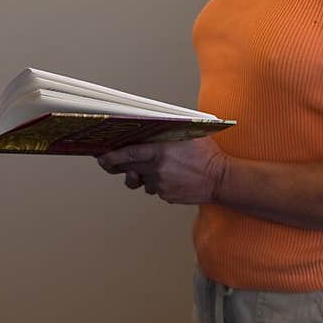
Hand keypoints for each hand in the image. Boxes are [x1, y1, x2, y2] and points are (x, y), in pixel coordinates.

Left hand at [97, 138, 227, 204]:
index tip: (101, 156)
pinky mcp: (166, 196)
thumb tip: (151, 125)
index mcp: (161, 152)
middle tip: (107, 162)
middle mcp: (158, 170)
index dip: (111, 156)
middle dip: (116, 166)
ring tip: (147, 169)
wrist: (222, 180)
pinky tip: (169, 177)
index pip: (128, 154)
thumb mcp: (189, 134)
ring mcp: (161, 186)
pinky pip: (154, 190)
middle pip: (128, 169)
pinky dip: (156, 183)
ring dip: (139, 175)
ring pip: (140, 181)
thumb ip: (169, 131)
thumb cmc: (208, 154)